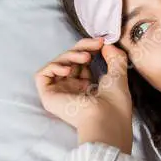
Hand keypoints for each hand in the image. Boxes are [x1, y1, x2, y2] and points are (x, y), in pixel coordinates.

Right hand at [34, 37, 133, 151]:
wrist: (106, 118)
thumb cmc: (115, 103)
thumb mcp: (118, 75)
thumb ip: (115, 58)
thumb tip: (107, 45)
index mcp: (87, 87)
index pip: (81, 62)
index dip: (88, 48)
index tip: (101, 42)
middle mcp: (71, 89)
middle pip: (68, 60)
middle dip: (81, 48)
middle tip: (96, 45)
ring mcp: (60, 93)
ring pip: (57, 65)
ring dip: (70, 55)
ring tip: (86, 58)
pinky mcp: (48, 96)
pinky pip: (42, 75)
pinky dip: (53, 67)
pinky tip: (67, 70)